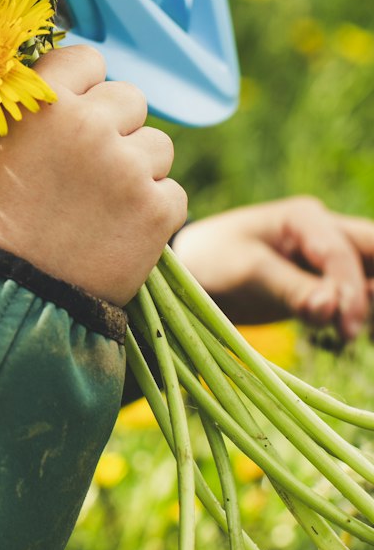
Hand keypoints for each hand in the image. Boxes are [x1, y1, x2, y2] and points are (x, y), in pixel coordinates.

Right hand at [0, 44, 186, 306]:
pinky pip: (173, 194)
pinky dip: (153, 214)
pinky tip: (118, 234)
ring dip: (139, 171)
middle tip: (88, 173)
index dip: (83, 89)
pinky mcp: (158, 209)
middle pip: (130, 98)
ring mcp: (127, 167)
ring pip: (159, 145)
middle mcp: (89, 124)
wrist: (8, 299)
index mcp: (42, 102)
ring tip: (102, 208)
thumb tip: (69, 88)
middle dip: (116, 130)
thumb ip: (33, 111)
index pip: (88, 59)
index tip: (73, 119)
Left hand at [171, 198, 373, 340]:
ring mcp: (328, 257)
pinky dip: (359, 310)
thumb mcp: (246, 272)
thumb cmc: (213, 261)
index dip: (349, 291)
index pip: (341, 253)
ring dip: (367, 300)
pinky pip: (356, 294)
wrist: (193, 274)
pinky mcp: (326, 283)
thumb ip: (290, 288)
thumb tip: (331, 309)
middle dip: (373, 286)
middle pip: (371, 252)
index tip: (344, 328)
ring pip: (369, 272)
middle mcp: (324, 231)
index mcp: (304, 217)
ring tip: (349, 331)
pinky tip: (348, 330)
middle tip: (358, 325)